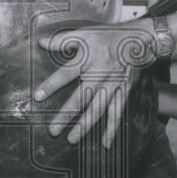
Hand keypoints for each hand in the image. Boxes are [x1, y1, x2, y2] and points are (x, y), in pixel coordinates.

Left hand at [34, 21, 153, 146]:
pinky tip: (105, 143)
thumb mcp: (84, 33)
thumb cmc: (107, 37)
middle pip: (80, 98)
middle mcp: (99, 75)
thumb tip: (41, 42)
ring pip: (97, 109)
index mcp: (87, 60)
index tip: (38, 97)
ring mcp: (112, 86)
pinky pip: (117, 113)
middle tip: (53, 131)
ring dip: (84, 126)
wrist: (138, 40)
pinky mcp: (123, 92)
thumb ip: (61, 40)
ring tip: (71, 140)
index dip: (52, 85)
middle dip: (66, 115)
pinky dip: (112, 129)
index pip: (65, 74)